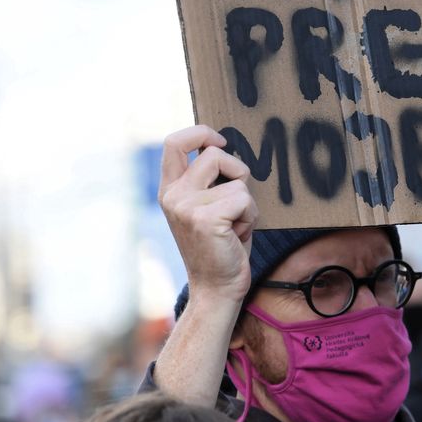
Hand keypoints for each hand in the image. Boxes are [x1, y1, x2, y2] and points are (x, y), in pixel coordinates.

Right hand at [159, 125, 257, 309]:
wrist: (216, 288)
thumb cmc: (220, 247)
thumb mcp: (206, 207)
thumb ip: (208, 180)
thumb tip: (223, 147)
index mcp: (170, 190)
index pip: (174, 143)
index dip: (200, 133)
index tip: (220, 142)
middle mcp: (173, 196)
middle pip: (213, 154)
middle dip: (237, 172)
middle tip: (237, 202)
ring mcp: (187, 207)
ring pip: (237, 180)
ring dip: (247, 203)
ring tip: (234, 226)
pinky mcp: (205, 219)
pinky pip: (245, 199)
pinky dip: (250, 217)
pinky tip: (237, 235)